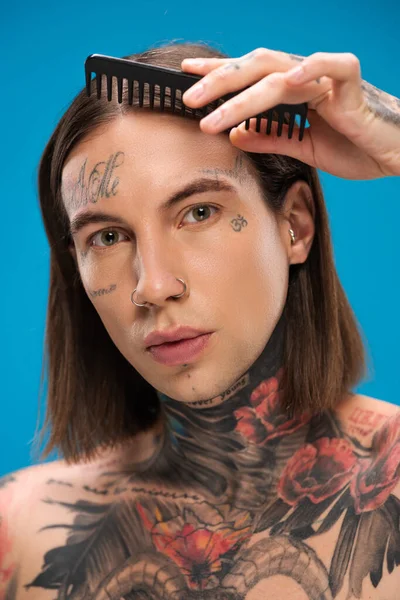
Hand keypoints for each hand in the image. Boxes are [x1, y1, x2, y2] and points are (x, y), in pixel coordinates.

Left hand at [181, 48, 399, 179]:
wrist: (393, 153)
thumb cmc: (353, 146)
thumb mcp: (302, 147)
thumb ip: (270, 138)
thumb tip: (234, 135)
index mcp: (291, 91)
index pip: (249, 76)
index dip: (218, 75)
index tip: (186, 78)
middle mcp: (304, 78)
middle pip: (255, 68)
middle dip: (218, 82)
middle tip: (187, 99)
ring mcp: (325, 78)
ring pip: (278, 74)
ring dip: (242, 95)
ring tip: (212, 114)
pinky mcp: (351, 83)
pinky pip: (331, 66)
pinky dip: (310, 69)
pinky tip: (287, 80)